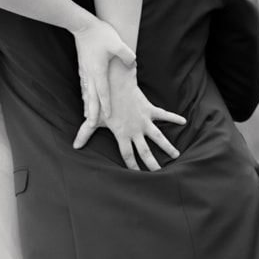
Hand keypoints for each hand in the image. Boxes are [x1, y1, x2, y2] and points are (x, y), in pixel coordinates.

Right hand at [73, 18, 136, 124]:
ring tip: (87, 115)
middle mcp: (90, 74)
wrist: (82, 25)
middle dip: (91, 112)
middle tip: (90, 124)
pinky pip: (84, 84)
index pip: (103, 92)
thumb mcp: (117, 44)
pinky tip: (85, 97)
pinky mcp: (83, 66)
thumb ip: (127, 55)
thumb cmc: (100, 34)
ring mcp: (85, 71)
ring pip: (86, 92)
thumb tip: (133, 64)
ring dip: (87, 104)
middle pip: (91, 97)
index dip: (105, 105)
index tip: (106, 117)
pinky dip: (85, 94)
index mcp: (99, 71)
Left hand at [73, 57, 186, 171]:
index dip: (132, 167)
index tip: (136, 176)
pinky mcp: (150, 110)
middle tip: (160, 175)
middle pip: (145, 152)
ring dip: (168, 146)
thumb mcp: (93, 120)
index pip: (127, 156)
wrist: (115, 83)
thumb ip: (85, 133)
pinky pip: (164, 115)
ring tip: (176, 155)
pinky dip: (174, 117)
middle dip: (153, 164)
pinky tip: (184, 121)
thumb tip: (75, 146)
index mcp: (122, 135)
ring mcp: (144, 121)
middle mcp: (135, 131)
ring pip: (159, 137)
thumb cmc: (103, 102)